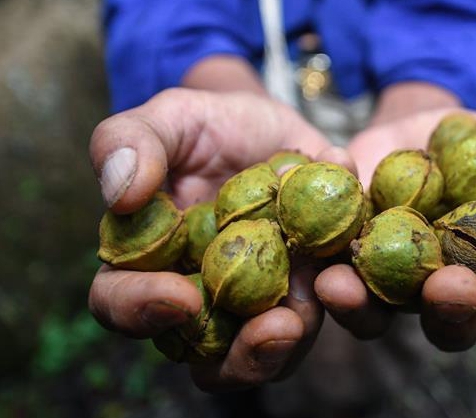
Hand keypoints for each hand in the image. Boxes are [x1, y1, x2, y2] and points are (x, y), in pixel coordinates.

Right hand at [88, 88, 354, 389]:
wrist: (271, 126)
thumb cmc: (208, 126)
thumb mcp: (170, 117)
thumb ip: (132, 142)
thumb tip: (121, 192)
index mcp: (147, 265)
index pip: (121, 303)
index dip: (141, 310)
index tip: (179, 297)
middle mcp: (203, 298)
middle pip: (208, 356)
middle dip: (244, 354)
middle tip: (277, 326)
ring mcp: (261, 303)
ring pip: (274, 353)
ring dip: (303, 338)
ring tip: (330, 292)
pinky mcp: (311, 290)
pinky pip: (331, 313)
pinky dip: (351, 296)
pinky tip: (353, 257)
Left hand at [314, 107, 475, 350]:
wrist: (420, 129)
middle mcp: (448, 293)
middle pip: (454, 323)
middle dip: (455, 308)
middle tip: (455, 285)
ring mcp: (394, 285)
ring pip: (384, 314)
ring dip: (369, 307)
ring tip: (351, 286)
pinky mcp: (350, 265)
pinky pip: (336, 277)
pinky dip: (328, 271)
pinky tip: (322, 261)